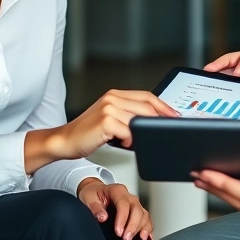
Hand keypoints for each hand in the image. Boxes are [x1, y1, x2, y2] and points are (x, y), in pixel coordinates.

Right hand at [62, 90, 178, 156]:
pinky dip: (131, 140)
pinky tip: (126, 144)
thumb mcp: (110, 118)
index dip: (163, 106)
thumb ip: (128, 115)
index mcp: (115, 95)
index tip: (174, 116)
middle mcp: (112, 98)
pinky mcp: (106, 121)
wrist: (64, 140)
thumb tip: (151, 121)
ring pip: (139, 120)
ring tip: (141, 140)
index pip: (147, 96)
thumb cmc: (87, 132)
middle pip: (147, 106)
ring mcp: (109, 108)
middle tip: (167, 130)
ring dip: (144, 132)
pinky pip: (128, 131)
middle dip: (160, 119)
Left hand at [78, 178, 152, 239]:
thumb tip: (102, 217)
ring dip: (142, 227)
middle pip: (137, 209)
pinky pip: (146, 218)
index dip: (122, 218)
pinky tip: (146, 236)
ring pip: (144, 214)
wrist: (95, 190)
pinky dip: (148, 227)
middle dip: (133, 226)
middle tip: (126, 238)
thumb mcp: (89, 198)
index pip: (123, 204)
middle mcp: (128, 196)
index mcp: (117, 190)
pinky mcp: (136, 210)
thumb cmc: (93, 193)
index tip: (118, 231)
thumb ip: (95, 207)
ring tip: (138, 238)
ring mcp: (134, 203)